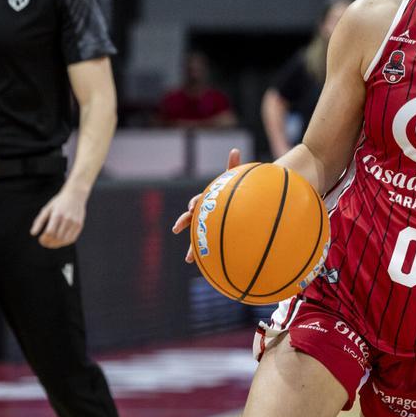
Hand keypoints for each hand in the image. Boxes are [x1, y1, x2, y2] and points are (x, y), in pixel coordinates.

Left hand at [30, 186, 88, 247]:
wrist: (75, 195)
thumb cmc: (58, 203)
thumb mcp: (47, 209)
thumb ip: (39, 221)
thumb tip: (33, 234)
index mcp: (57, 214)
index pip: (50, 232)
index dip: (44, 238)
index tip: (40, 239)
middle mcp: (67, 219)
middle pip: (57, 237)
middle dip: (49, 242)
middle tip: (44, 243)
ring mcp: (75, 222)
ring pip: (64, 240)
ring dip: (56, 244)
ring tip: (51, 243)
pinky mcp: (80, 225)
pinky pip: (72, 239)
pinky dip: (64, 242)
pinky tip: (59, 241)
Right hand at [171, 148, 241, 262]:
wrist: (238, 205)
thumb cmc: (234, 191)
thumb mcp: (234, 180)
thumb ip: (233, 166)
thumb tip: (235, 149)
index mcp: (207, 200)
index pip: (198, 199)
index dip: (194, 203)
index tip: (192, 206)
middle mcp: (204, 213)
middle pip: (191, 219)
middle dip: (183, 223)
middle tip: (177, 228)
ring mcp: (207, 226)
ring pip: (197, 237)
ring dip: (192, 248)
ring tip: (189, 259)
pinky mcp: (213, 236)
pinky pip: (208, 247)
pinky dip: (205, 256)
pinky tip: (205, 267)